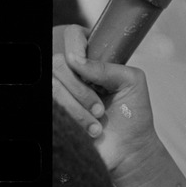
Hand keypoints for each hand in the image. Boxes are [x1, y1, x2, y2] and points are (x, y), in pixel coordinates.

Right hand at [52, 24, 158, 171]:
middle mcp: (73, 74)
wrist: (130, 151)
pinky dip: (73, 119)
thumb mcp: (131, 81)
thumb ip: (107, 66)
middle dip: (81, 89)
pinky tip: (89, 131)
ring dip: (78, 108)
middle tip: (100, 108)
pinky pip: (52, 107)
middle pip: (57, 64)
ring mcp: (61, 94)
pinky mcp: (55, 114)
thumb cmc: (133, 114)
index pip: (71, 36)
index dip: (74, 46)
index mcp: (92, 60)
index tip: (82, 64)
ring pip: (53, 88)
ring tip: (98, 123)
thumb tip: (75, 61)